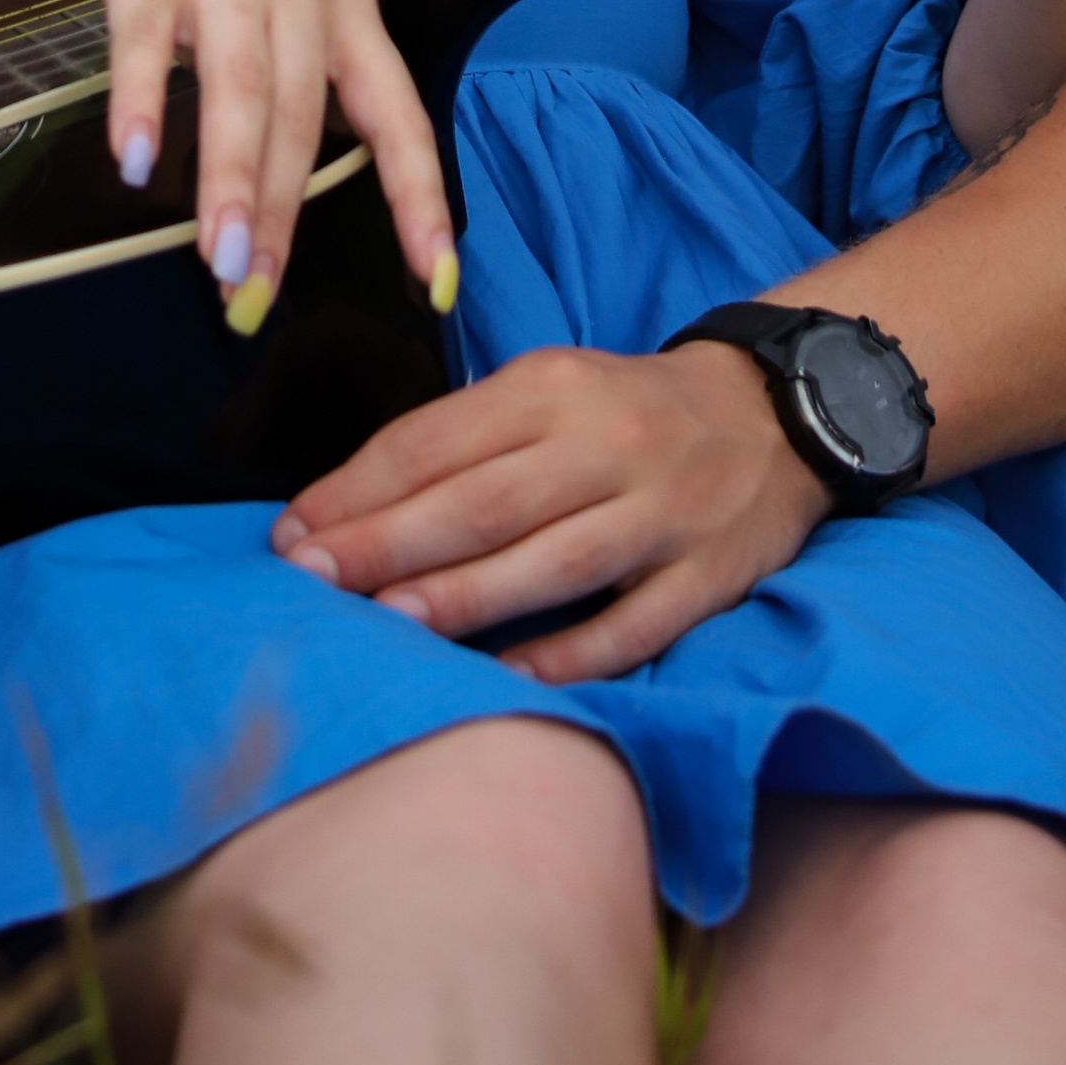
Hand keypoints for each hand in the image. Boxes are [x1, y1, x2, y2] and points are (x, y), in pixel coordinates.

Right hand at [28, 0, 454, 328]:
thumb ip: (295, 76)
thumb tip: (287, 197)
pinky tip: (133, 162)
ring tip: (219, 260)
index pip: (399, 114)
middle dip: (282, 213)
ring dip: (229, 179)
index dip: (419, 197)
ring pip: (239, 87)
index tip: (436, 276)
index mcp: (343, 4)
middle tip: (258, 297)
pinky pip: (145, 41)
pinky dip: (140, 102)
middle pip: (302, 114)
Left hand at [268, 337, 832, 680]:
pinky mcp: (709, 576)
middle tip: (311, 579)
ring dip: (467, 594)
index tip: (291, 533)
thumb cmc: (627, 409)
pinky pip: (633, 625)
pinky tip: (508, 677)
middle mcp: (606, 445)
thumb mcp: (549, 388)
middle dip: (389, 542)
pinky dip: (571, 654)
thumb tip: (352, 505)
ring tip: (388, 624)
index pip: (438, 438)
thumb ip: (465, 438)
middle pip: (485, 499)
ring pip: (555, 561)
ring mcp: (661, 514)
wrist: (774, 412)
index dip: (359, 487)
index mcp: (553, 388)